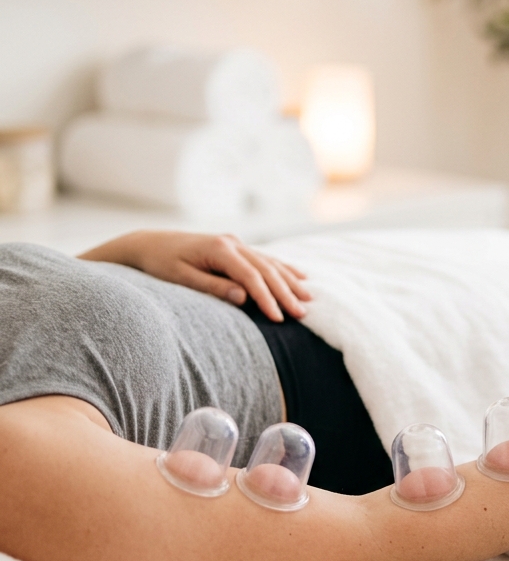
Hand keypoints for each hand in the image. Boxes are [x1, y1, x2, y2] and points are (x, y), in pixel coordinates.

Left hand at [81, 231, 310, 322]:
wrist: (148, 244)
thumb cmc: (160, 264)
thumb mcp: (181, 278)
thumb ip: (212, 286)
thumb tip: (243, 297)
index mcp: (219, 248)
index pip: (251, 276)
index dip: (267, 298)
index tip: (279, 318)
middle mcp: (232, 242)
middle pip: (267, 269)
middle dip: (286, 292)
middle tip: (302, 313)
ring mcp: (235, 242)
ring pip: (270, 263)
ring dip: (290, 281)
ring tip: (308, 299)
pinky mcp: (236, 246)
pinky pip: (266, 259)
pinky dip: (284, 269)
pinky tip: (300, 277)